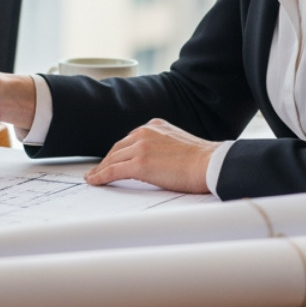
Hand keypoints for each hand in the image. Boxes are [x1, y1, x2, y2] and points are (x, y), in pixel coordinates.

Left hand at [83, 118, 216, 193]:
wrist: (211, 164)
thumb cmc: (203, 160)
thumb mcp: (179, 143)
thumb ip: (163, 145)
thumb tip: (156, 159)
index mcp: (155, 125)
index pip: (130, 139)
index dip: (119, 151)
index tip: (112, 159)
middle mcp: (144, 132)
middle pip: (118, 148)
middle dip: (107, 160)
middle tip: (98, 170)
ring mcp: (140, 147)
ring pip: (112, 159)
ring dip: (101, 169)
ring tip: (93, 177)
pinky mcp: (139, 164)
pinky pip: (113, 171)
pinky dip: (101, 176)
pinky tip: (94, 181)